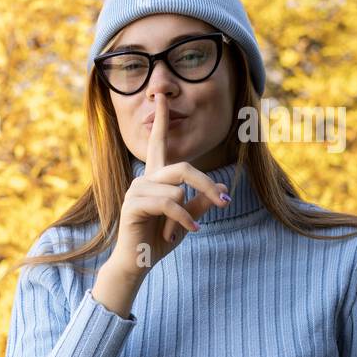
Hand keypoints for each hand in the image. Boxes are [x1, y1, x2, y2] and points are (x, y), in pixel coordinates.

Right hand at [108, 93, 231, 275]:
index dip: (161, 119)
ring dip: (188, 212)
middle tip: (224, 202)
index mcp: (155, 178)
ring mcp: (136, 191)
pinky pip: (170, 204)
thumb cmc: (159, 239)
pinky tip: (185, 233)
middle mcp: (144, 179)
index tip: (160, 95)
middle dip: (206, 184)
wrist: (138, 262)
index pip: (158, 143)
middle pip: (183, 168)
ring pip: (177, 189)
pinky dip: (183, 219)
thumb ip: (202, 202)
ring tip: (184, 230)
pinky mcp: (133, 206)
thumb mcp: (188, 219)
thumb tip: (223, 189)